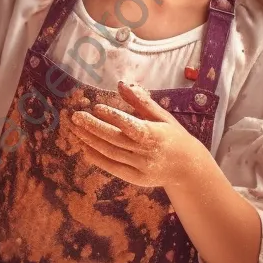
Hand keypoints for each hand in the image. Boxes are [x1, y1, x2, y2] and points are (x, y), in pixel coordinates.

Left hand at [68, 81, 204, 188]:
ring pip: (111, 153)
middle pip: (116, 140)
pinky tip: (84, 147)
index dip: (114, 117)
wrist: (188, 168)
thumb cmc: (173, 136)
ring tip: (75, 129)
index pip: (131, 126)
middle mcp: (147, 152)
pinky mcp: (136, 178)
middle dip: (94, 127)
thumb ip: (141, 102)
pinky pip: (113, 168)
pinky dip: (97, 158)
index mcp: (156, 135)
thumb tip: (121, 84)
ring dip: (90, 141)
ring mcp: (141, 167)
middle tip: (76, 116)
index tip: (96, 107)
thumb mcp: (162, 117)